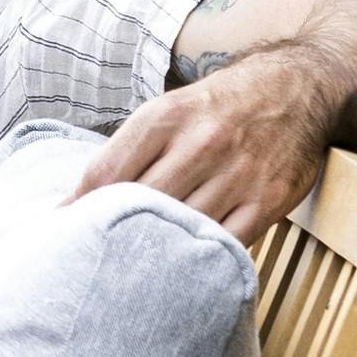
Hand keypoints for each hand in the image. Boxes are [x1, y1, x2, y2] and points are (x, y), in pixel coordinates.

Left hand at [72, 44, 346, 249]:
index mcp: (165, 117)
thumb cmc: (216, 107)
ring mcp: (238, 172)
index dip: (79, 208)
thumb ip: (126, 152)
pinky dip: (204, 257)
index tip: (62, 229)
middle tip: (97, 257)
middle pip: (142, 204)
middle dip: (117, 232)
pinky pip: (227, 242)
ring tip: (137, 268)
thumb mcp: (167, 112)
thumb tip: (76, 201)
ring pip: (183, 226)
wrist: (294, 88)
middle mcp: (201, 142)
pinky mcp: (269, 198)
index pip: (106, 173)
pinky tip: (187, 265)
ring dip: (158, 250)